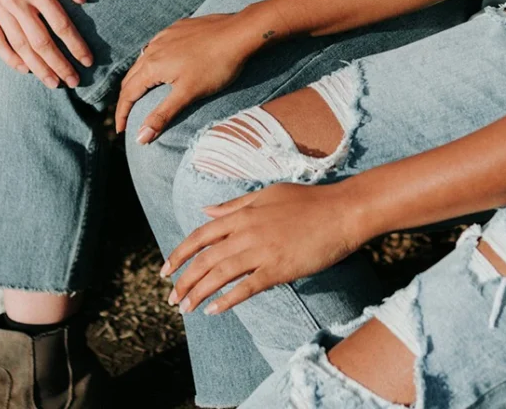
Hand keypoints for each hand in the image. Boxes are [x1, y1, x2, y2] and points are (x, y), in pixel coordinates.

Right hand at [0, 0, 92, 89]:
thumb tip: (82, 0)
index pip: (60, 23)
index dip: (75, 45)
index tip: (88, 61)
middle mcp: (15, 0)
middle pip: (40, 41)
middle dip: (59, 64)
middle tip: (74, 81)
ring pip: (20, 46)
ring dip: (38, 67)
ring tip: (54, 82)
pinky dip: (10, 58)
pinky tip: (26, 70)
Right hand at [115, 13, 265, 140]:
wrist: (239, 32)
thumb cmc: (216, 65)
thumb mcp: (188, 94)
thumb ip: (162, 115)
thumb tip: (140, 138)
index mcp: (152, 65)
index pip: (128, 93)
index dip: (122, 113)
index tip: (119, 130)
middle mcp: (153, 48)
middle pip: (131, 77)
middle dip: (126, 98)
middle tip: (127, 116)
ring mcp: (165, 35)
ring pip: (143, 60)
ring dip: (138, 79)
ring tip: (141, 93)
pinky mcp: (177, 28)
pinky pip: (156, 46)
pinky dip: (152, 62)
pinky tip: (161, 65)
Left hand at [162, 182, 362, 315]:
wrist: (341, 211)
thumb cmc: (307, 200)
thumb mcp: (267, 194)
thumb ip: (235, 204)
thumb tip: (206, 209)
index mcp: (242, 213)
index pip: (200, 235)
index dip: (179, 253)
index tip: (165, 270)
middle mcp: (246, 231)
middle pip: (205, 258)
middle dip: (184, 280)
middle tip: (171, 299)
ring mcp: (262, 250)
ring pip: (220, 274)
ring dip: (199, 293)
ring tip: (186, 309)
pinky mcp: (279, 268)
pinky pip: (246, 287)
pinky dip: (227, 299)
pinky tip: (214, 310)